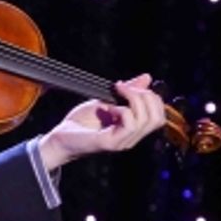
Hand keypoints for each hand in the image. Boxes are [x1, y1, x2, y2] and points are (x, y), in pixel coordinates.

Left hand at [37, 72, 165, 169]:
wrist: (61, 137)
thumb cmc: (82, 122)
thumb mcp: (107, 100)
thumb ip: (128, 91)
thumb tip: (147, 77)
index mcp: (133, 129)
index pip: (159, 116)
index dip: (151, 97)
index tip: (130, 86)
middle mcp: (131, 138)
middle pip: (158, 118)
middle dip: (146, 96)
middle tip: (125, 88)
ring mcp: (122, 142)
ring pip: (145, 120)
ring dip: (133, 100)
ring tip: (117, 93)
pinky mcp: (109, 143)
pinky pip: (129, 125)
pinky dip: (122, 110)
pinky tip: (109, 108)